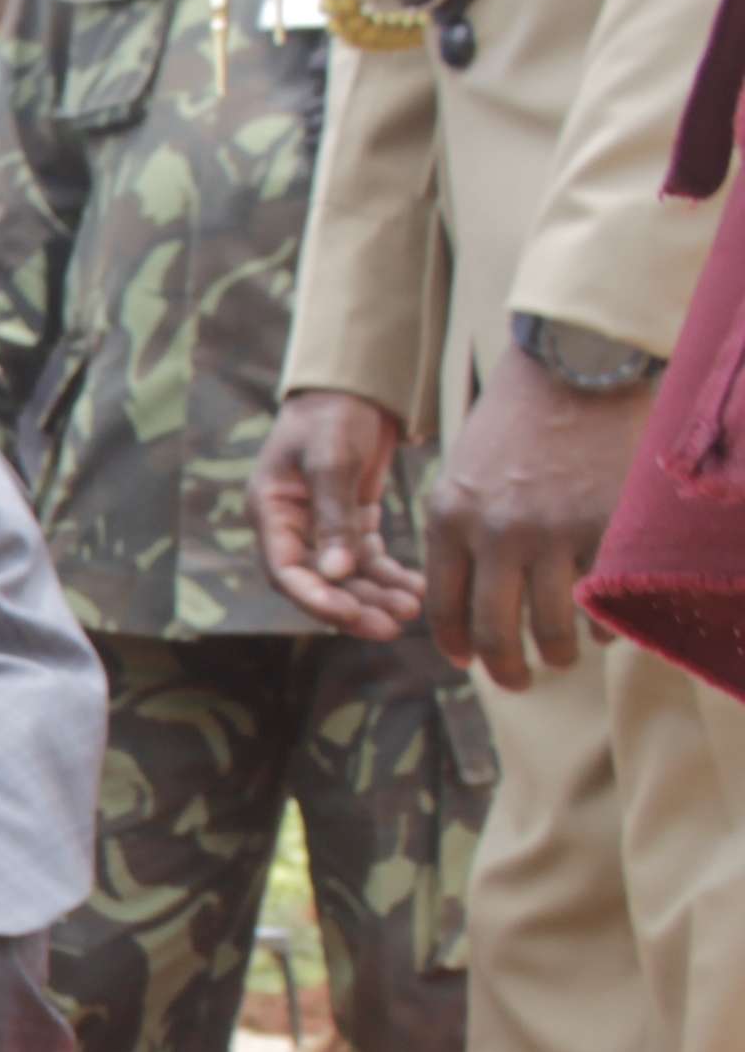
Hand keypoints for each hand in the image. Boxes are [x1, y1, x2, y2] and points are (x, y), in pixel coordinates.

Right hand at [251, 390, 420, 640]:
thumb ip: (333, 516)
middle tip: (394, 625)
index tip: (352, 615)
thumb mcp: (332, 459)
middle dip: (355, 606)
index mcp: (271, 512)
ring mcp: (321, 527)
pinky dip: (389, 576)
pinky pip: (368, 560)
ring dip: (376, 595)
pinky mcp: (350, 522)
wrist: (354, 385)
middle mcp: (292, 526)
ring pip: (347, 577)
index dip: (316, 599)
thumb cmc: (333, 414)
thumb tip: (336, 573)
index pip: (286, 571)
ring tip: (412, 609)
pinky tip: (416, 588)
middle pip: (319, 582)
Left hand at [426, 352, 649, 690]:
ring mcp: (554, 533)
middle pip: (496, 631)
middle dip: (505, 670)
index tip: (469, 661)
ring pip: (551, 627)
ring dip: (558, 654)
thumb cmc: (513, 422)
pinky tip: (603, 625)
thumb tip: (463, 597)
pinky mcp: (607, 526)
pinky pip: (602, 599)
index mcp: (449, 520)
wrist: (572, 369)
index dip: (458, 645)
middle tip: (518, 682)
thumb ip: (458, 534)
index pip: (444, 608)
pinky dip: (604, 623)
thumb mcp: (460, 475)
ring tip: (564, 656)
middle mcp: (496, 534)